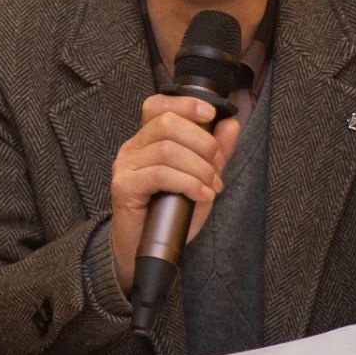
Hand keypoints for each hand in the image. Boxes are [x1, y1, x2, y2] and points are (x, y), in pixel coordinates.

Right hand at [109, 94, 239, 293]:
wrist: (146, 250)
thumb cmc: (170, 212)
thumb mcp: (200, 177)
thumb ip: (216, 151)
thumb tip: (232, 123)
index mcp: (147, 138)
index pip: (158, 105)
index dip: (185, 103)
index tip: (211, 114)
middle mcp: (133, 147)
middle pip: (167, 123)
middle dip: (202, 142)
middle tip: (216, 165)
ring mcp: (126, 166)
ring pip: (167, 149)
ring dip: (199, 167)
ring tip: (211, 186)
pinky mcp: (124, 186)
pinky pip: (160, 174)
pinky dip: (188, 182)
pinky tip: (200, 195)